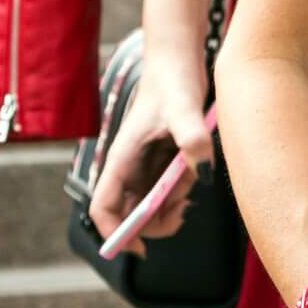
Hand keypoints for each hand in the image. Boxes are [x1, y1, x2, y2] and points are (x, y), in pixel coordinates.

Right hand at [87, 42, 212, 252]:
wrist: (180, 60)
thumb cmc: (173, 80)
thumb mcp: (184, 107)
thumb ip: (193, 138)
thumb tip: (203, 171)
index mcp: (121, 158)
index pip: (103, 207)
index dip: (116, 233)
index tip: (141, 247)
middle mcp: (128, 166)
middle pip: (129, 214)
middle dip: (154, 223)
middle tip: (183, 213)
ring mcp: (143, 165)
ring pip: (149, 205)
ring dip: (171, 207)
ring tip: (192, 185)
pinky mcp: (159, 160)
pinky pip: (166, 190)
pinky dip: (180, 192)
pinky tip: (195, 175)